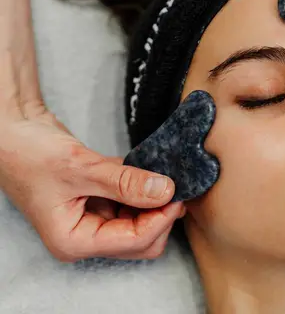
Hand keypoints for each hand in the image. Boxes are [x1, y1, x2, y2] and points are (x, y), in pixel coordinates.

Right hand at [0, 101, 183, 261]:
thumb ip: (125, 182)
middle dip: (161, 216)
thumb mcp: (80, 168)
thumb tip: (164, 190)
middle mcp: (85, 237)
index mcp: (74, 241)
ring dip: (156, 203)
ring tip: (163, 176)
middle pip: (142, 241)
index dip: (161, 218)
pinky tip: (148, 172)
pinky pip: (133, 204)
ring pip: (142, 224)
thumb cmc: (29, 154)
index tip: (178, 192)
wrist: (13, 132)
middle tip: (175, 185)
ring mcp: (93, 221)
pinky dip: (145, 191)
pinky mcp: (101, 203)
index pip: (134, 241)